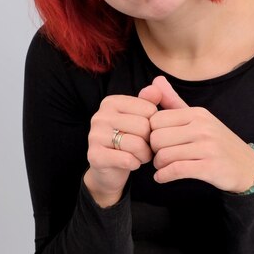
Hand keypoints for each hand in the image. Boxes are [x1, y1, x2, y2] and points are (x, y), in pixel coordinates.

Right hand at [84, 89, 160, 206]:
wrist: (110, 169)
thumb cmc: (129, 141)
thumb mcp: (141, 120)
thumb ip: (150, 102)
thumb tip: (158, 84)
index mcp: (111, 102)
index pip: (149, 109)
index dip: (155, 125)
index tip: (147, 132)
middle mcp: (100, 116)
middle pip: (143, 126)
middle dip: (151, 142)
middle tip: (146, 148)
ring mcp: (94, 135)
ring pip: (136, 144)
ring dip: (145, 155)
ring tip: (140, 156)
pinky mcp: (94, 156)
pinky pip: (127, 160)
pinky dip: (135, 164)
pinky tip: (131, 164)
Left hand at [147, 76, 253, 192]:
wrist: (248, 167)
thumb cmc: (218, 143)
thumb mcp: (199, 119)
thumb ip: (174, 102)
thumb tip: (155, 79)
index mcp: (198, 113)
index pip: (156, 120)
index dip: (151, 133)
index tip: (157, 142)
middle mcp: (203, 127)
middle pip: (157, 138)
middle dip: (153, 151)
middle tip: (159, 157)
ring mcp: (208, 147)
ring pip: (164, 155)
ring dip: (158, 166)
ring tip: (162, 167)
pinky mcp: (210, 167)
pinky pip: (176, 170)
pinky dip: (164, 176)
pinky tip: (162, 178)